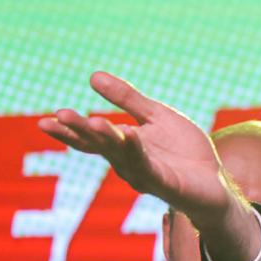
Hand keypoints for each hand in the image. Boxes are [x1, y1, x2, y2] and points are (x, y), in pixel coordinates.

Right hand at [41, 72, 237, 228]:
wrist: (216, 180)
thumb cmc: (184, 151)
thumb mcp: (155, 116)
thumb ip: (127, 99)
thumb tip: (92, 76)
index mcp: (123, 146)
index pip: (90, 138)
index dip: (68, 130)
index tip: (44, 120)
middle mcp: (127, 163)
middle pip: (100, 144)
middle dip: (80, 130)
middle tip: (58, 116)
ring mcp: (145, 175)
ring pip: (120, 155)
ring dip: (105, 139)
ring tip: (91, 122)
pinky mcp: (165, 183)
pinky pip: (148, 166)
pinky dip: (136, 152)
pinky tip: (128, 136)